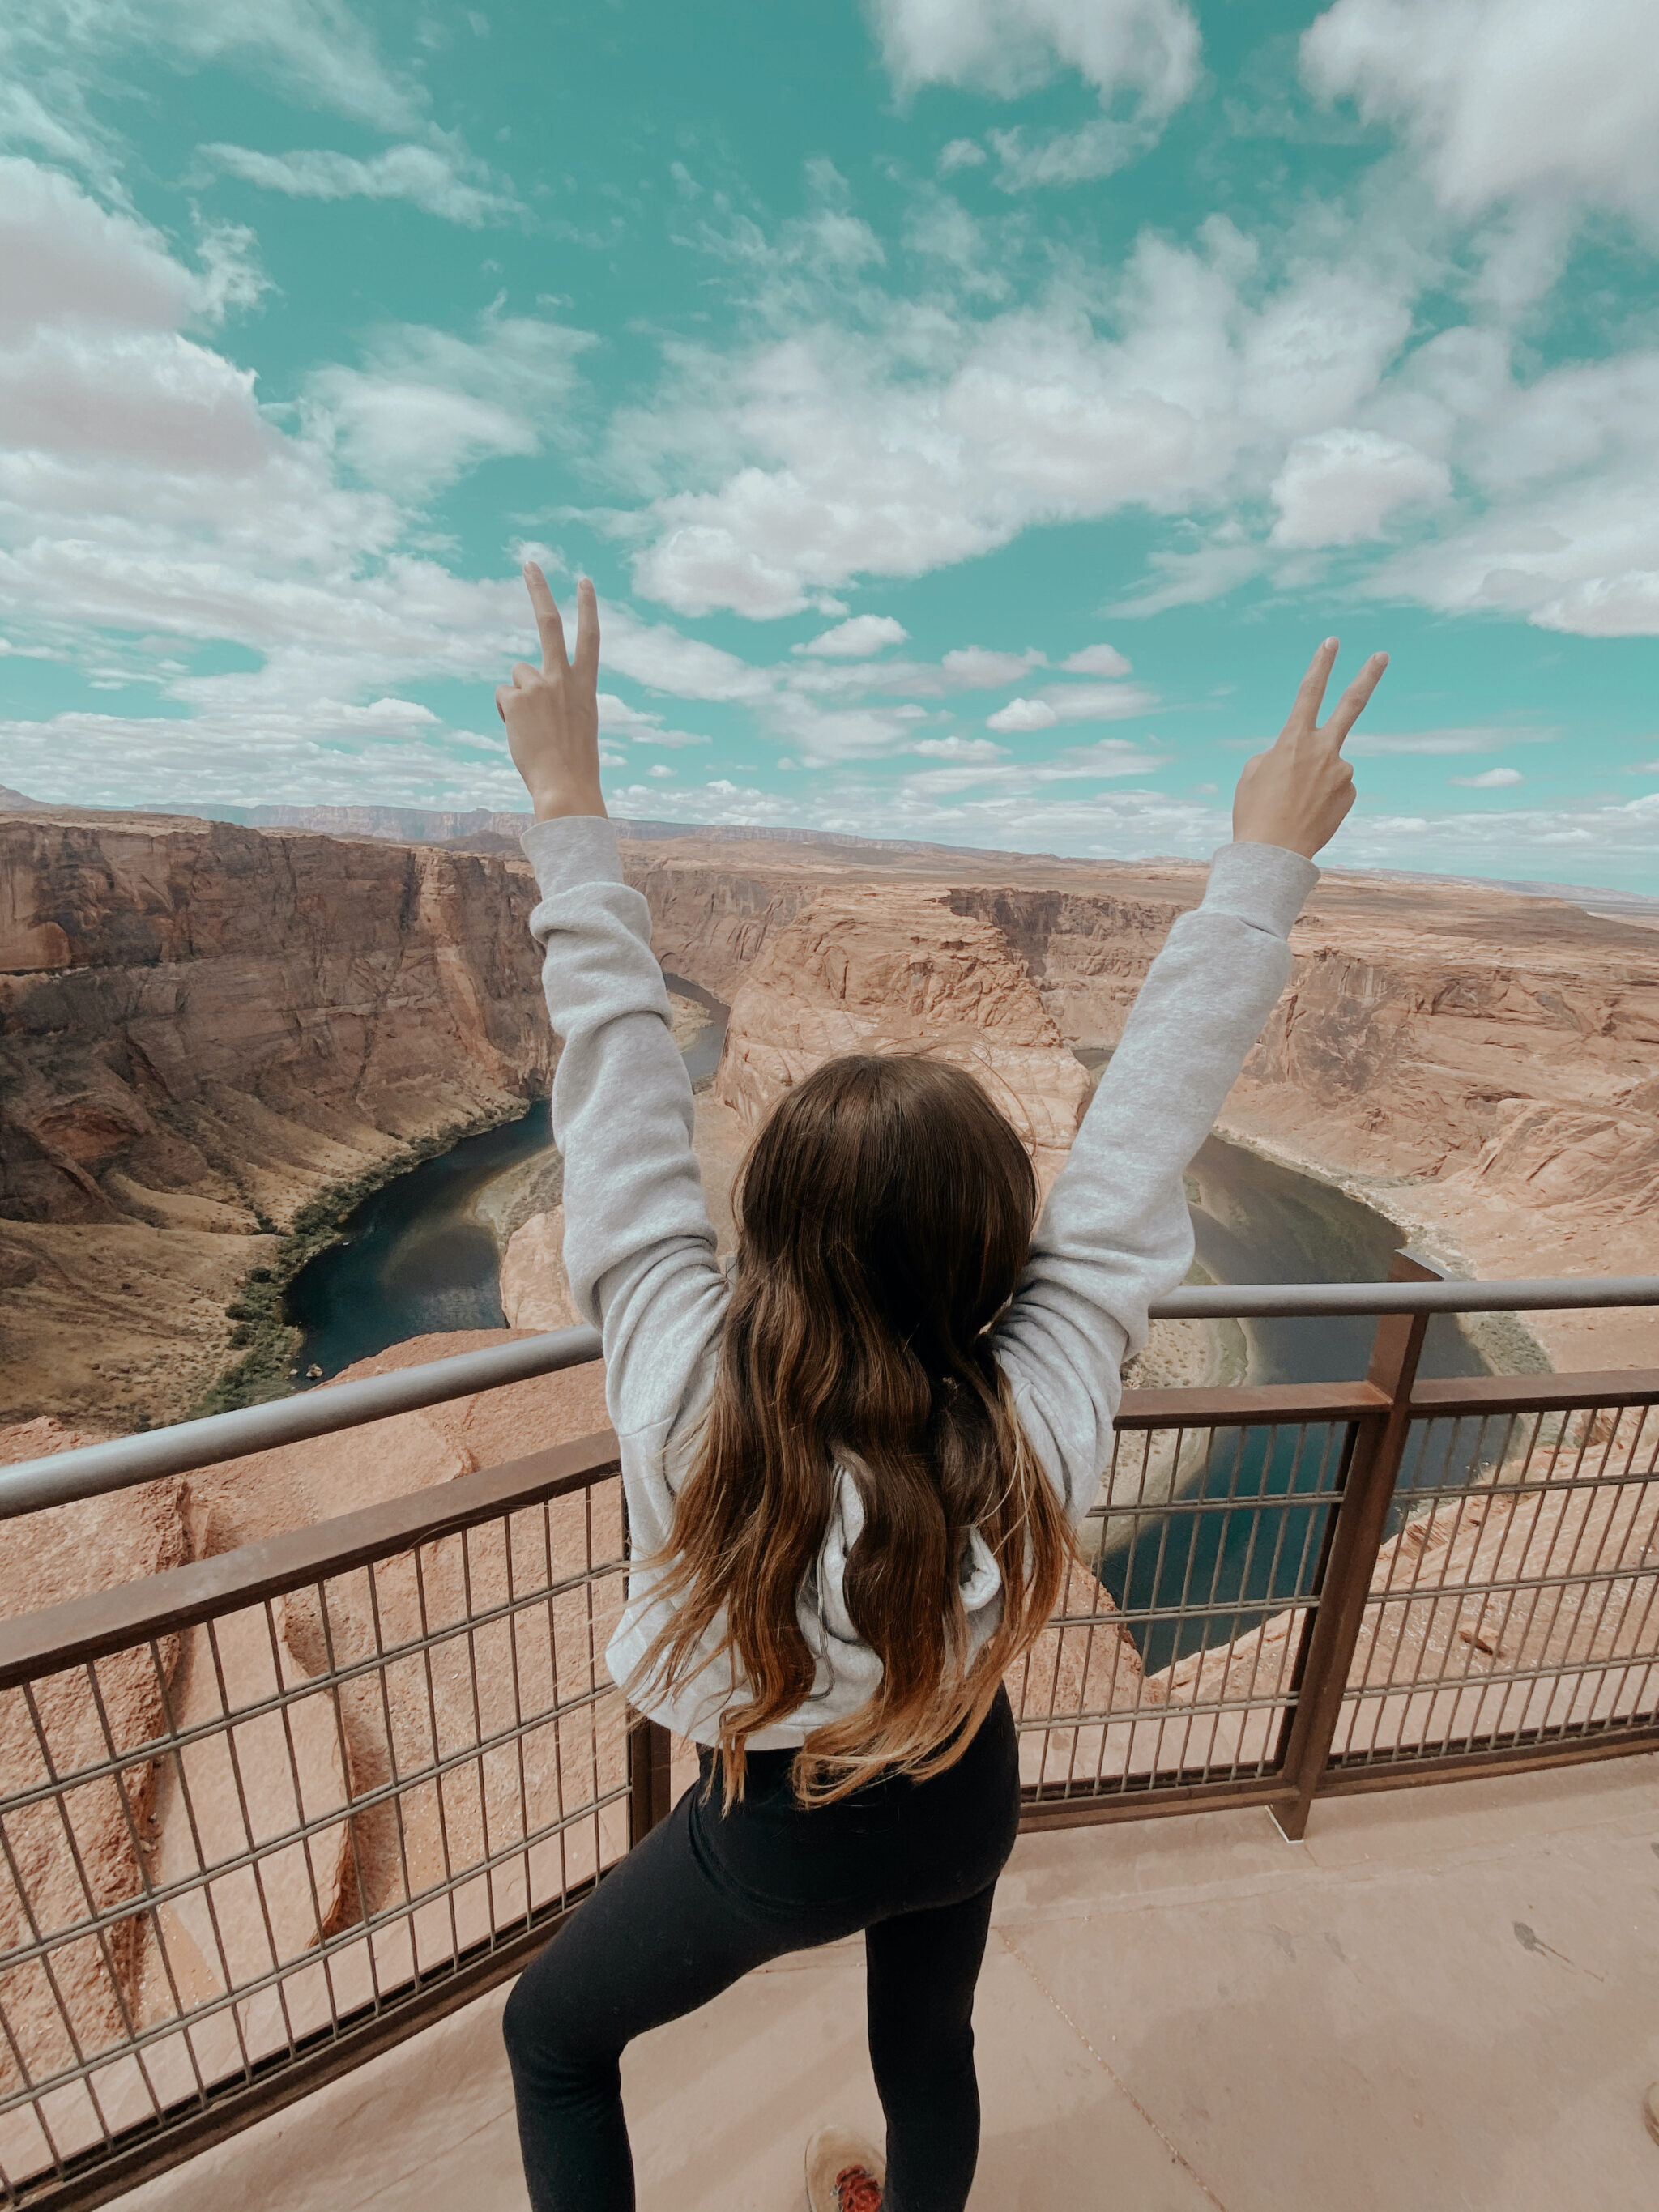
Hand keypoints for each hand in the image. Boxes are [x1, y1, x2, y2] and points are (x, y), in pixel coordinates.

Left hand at [496, 565, 605, 821]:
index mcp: (586, 687)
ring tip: (532, 728)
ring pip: (516, 675)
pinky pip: (502, 697)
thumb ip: (558, 699)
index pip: (590, 638)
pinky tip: (520, 733)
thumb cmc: (573, 764)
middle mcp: (564, 679)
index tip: (584, 581)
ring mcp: (539, 686)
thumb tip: (520, 690)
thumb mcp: (577, 725)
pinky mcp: (516, 699)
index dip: (588, 608)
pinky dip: (506, 714)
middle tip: (529, 563)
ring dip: (517, 698)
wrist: (566, 787)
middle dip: (539, 590)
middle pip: (549, 624)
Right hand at [1231, 639, 1386, 858]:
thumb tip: (1308, 756)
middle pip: (1351, 705)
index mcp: (1293, 739)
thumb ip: (1281, 752)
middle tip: (1383, 656)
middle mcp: (1324, 750)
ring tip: (1292, 806)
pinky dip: (1321, 798)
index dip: (1321, 665)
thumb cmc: (1254, 812)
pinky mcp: (1349, 795)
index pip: (1310, 692)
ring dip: (1313, 780)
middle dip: (1367, 677)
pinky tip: (1306, 814)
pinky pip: (1335, 788)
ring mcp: (1341, 773)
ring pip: (1328, 765)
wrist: (1272, 856)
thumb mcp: (1253, 773)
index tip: (1332, 642)